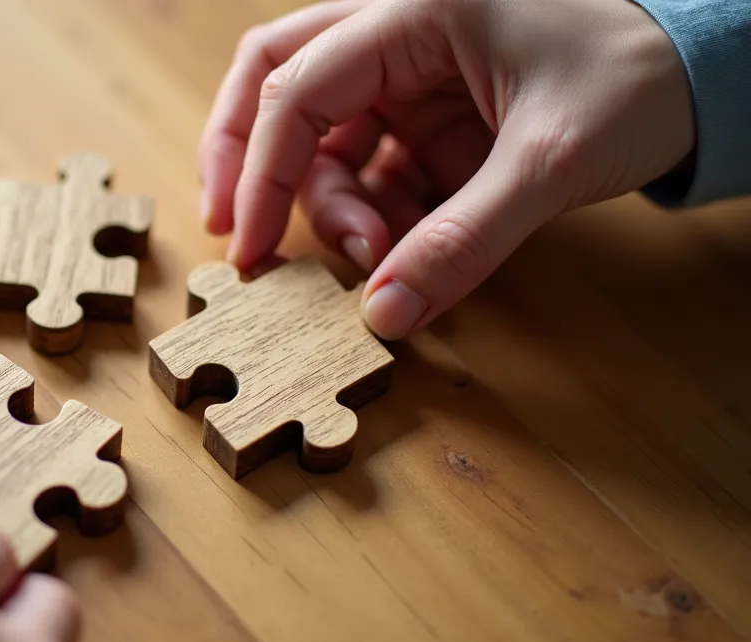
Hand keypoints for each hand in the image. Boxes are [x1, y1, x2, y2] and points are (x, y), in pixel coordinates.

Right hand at [198, 0, 692, 338]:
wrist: (700, 74)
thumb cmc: (636, 79)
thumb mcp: (549, 163)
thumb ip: (463, 241)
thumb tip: (385, 315)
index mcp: (414, 11)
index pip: (297, 88)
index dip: (261, 171)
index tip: (248, 249)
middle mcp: (395, 32)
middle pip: (275, 80)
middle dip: (246, 160)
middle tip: (235, 235)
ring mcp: (409, 76)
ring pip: (320, 134)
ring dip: (328, 204)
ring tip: (369, 256)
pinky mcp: (427, 116)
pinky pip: (370, 167)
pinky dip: (370, 214)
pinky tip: (396, 248)